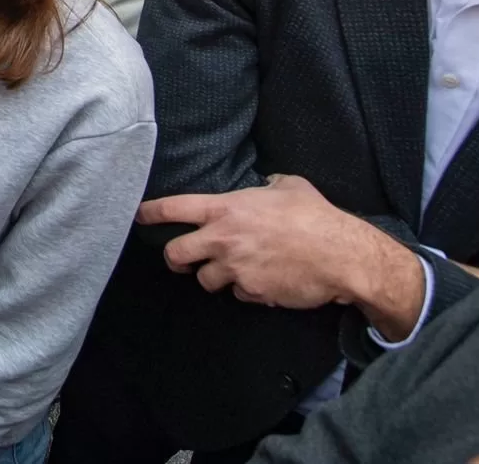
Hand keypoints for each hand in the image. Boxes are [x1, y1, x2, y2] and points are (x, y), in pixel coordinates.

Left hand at [142, 174, 425, 339]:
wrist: (340, 255)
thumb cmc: (317, 216)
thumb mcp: (290, 186)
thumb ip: (268, 185)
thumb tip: (266, 184)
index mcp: (226, 208)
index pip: (174, 209)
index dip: (151, 212)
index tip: (138, 215)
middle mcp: (223, 239)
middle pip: (176, 253)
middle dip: (176, 258)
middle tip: (183, 259)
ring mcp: (235, 268)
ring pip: (205, 280)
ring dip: (215, 277)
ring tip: (235, 269)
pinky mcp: (251, 292)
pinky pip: (237, 294)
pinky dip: (246, 290)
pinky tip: (263, 281)